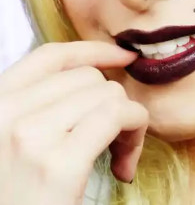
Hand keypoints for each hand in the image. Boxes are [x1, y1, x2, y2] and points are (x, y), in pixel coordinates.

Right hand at [0, 41, 147, 204]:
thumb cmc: (20, 197)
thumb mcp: (17, 145)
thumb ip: (42, 110)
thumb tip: (97, 80)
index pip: (50, 56)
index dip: (93, 50)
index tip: (123, 56)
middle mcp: (4, 115)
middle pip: (89, 78)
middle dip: (114, 102)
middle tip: (115, 140)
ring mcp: (28, 137)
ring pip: (109, 95)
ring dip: (128, 122)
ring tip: (118, 155)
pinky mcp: (58, 164)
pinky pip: (119, 116)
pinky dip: (136, 133)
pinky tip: (125, 165)